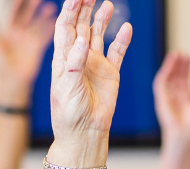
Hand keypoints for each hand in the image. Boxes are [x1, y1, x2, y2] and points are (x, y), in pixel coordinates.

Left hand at [0, 0, 57, 102]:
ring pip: (37, 25)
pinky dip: (49, 31)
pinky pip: (43, 38)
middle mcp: (20, 33)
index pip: (13, 13)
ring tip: (51, 9)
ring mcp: (28, 41)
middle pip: (27, 15)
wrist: (11, 82)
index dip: (17, 3)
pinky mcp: (36, 49)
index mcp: (8, 31)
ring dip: (43, 17)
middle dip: (33, 6)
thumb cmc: (0, 65)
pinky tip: (54, 24)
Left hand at [49, 0, 130, 155]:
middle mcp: (79, 57)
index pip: (65, 28)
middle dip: (85, 8)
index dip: (70, 11)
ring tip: (107, 4)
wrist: (85, 134)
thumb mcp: (66, 88)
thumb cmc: (68, 115)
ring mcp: (95, 64)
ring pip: (99, 34)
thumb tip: (83, 40)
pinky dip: (122, 40)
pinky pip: (117, 52)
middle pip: (81, 26)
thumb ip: (74, 63)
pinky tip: (126, 28)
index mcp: (63, 59)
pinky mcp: (111, 74)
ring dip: (102, 19)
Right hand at [153, 53, 189, 149]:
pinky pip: (161, 82)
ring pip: (168, 76)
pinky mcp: (160, 99)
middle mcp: (175, 95)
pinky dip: (165, 71)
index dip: (187, 66)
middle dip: (180, 63)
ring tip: (177, 54)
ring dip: (172, 64)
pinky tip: (171, 63)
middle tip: (185, 53)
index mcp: (185, 97)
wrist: (184, 136)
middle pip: (177, 75)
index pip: (184, 78)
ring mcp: (167, 96)